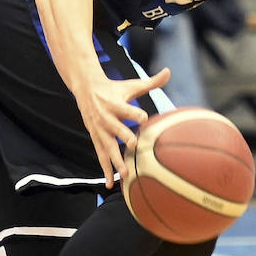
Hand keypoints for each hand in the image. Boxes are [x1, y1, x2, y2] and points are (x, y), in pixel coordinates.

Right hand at [72, 66, 171, 187]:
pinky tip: (110, 184)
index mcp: (115, 104)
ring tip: (125, 174)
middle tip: (133, 146)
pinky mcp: (96, 139)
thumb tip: (169, 71)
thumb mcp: (130, 85)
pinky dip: (105, 170)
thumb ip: (151, 82)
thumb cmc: (114, 89)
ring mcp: (100, 130)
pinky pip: (101, 156)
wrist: (86, 90)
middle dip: (124, 137)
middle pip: (116, 129)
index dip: (135, 113)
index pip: (126, 109)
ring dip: (115, 160)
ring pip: (108, 147)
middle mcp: (106, 118)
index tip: (144, 118)